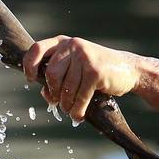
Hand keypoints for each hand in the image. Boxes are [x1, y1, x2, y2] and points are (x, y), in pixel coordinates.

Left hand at [21, 36, 139, 121]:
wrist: (129, 69)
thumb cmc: (96, 71)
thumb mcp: (74, 68)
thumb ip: (58, 77)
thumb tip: (45, 93)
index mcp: (63, 42)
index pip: (36, 49)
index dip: (29, 66)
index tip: (30, 80)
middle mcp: (73, 46)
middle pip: (51, 74)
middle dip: (53, 93)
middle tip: (58, 103)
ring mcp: (85, 57)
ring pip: (66, 89)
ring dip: (67, 105)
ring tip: (71, 111)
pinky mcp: (95, 71)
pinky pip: (80, 96)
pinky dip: (78, 110)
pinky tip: (79, 116)